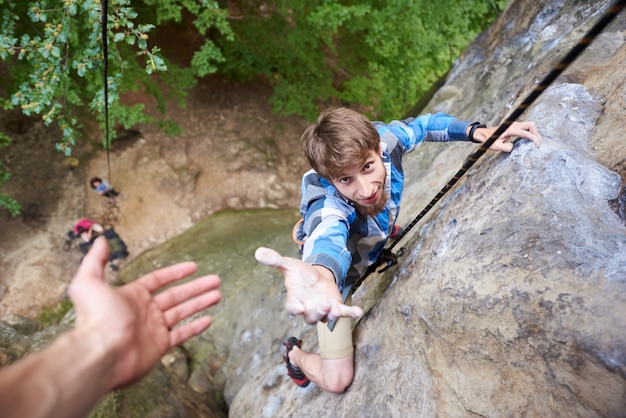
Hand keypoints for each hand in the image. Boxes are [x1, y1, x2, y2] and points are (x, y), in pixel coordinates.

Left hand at [68, 237, 221, 389]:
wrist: (100, 353)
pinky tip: (209, 319)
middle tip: (215, 279)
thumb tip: (100, 241)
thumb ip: (96, 261)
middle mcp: (145, 311)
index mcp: (133, 295)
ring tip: (217, 294)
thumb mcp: (89, 282)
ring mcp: (153, 329)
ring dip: (200, 303)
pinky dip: (195, 327)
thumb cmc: (95, 318)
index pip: (159, 280)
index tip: (194, 266)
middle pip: (177, 295)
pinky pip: (181, 335)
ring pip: (183, 312)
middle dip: (197, 287)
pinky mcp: (159, 346)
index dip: (177, 272)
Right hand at [255, 247, 362, 324]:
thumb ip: (275, 260)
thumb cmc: (300, 274)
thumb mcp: (288, 265)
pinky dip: (350, 313)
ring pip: (326, 317)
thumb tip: (258, 251)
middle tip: (322, 307)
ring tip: (335, 309)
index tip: (297, 308)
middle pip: (311, 317)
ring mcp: (323, 310)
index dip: (295, 309)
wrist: (316, 276)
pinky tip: (357, 311)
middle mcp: (309, 309)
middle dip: (316, 313)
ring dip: (331, 314)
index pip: (293, 308)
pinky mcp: (336, 307)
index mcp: (295, 300)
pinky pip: (343, 313)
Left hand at [473, 121, 541, 151]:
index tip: (537, 145)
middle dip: (536, 133)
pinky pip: (526, 127)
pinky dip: (530, 132)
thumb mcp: (496, 146)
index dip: (533, 138)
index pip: (526, 133)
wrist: (484, 134)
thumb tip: (514, 148)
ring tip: (535, 142)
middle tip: (537, 143)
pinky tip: (530, 140)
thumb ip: (506, 148)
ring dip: (534, 133)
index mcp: (510, 129)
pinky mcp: (515, 126)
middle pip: (531, 125)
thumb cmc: (489, 140)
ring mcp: (515, 124)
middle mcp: (514, 125)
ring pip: (530, 125)